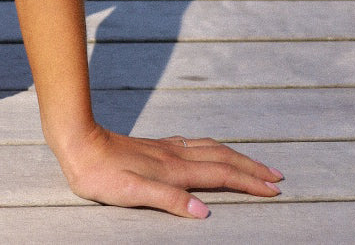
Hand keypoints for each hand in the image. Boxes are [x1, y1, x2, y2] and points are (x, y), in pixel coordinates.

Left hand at [54, 123, 282, 217]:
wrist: (78, 142)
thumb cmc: (101, 174)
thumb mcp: (132, 193)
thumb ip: (169, 200)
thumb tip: (205, 212)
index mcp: (174, 170)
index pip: (221, 175)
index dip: (248, 182)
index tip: (273, 189)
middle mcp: (175, 156)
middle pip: (223, 158)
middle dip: (251, 167)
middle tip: (276, 176)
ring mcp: (166, 149)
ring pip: (211, 149)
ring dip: (236, 157)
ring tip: (254, 164)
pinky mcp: (156, 147)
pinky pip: (196, 146)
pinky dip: (215, 150)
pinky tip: (211, 152)